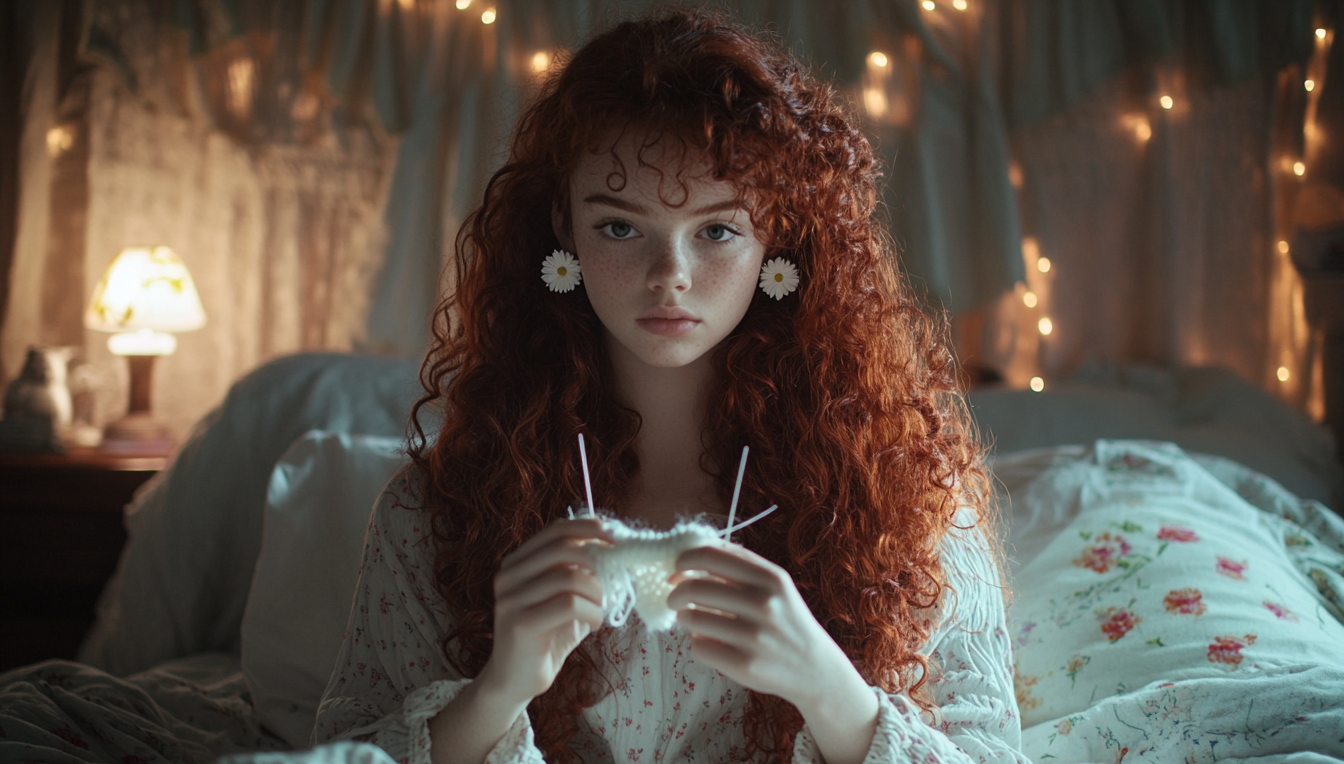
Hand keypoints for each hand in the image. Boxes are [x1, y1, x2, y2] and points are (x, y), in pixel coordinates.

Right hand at [476, 517, 611, 706]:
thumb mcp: (564, 598)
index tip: (617, 538)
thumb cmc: (547, 636)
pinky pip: (569, 605)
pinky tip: (593, 625)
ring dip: (597, 594)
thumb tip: (616, 546)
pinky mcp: (519, 623)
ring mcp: (510, 599)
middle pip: (563, 547)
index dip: (589, 528)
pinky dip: (592, 612)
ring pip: (570, 577)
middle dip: (598, 559)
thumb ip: (580, 573)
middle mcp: (508, 575)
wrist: (515, 680)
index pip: (556, 529)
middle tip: (617, 578)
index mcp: (517, 563)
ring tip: (601, 610)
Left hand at [667, 544, 879, 763]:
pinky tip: (709, 642)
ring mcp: (754, 637)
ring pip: (691, 618)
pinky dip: (697, 643)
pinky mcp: (744, 665)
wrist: (814, 668)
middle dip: (676, 592)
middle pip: (694, 587)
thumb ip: (739, 564)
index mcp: (770, 577)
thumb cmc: (785, 619)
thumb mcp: (774, 584)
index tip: (676, 567)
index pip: (710, 556)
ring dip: (684, 617)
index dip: (684, 559)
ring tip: (691, 619)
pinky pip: (698, 647)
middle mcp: (764, 604)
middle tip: (674, 598)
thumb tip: (692, 551)